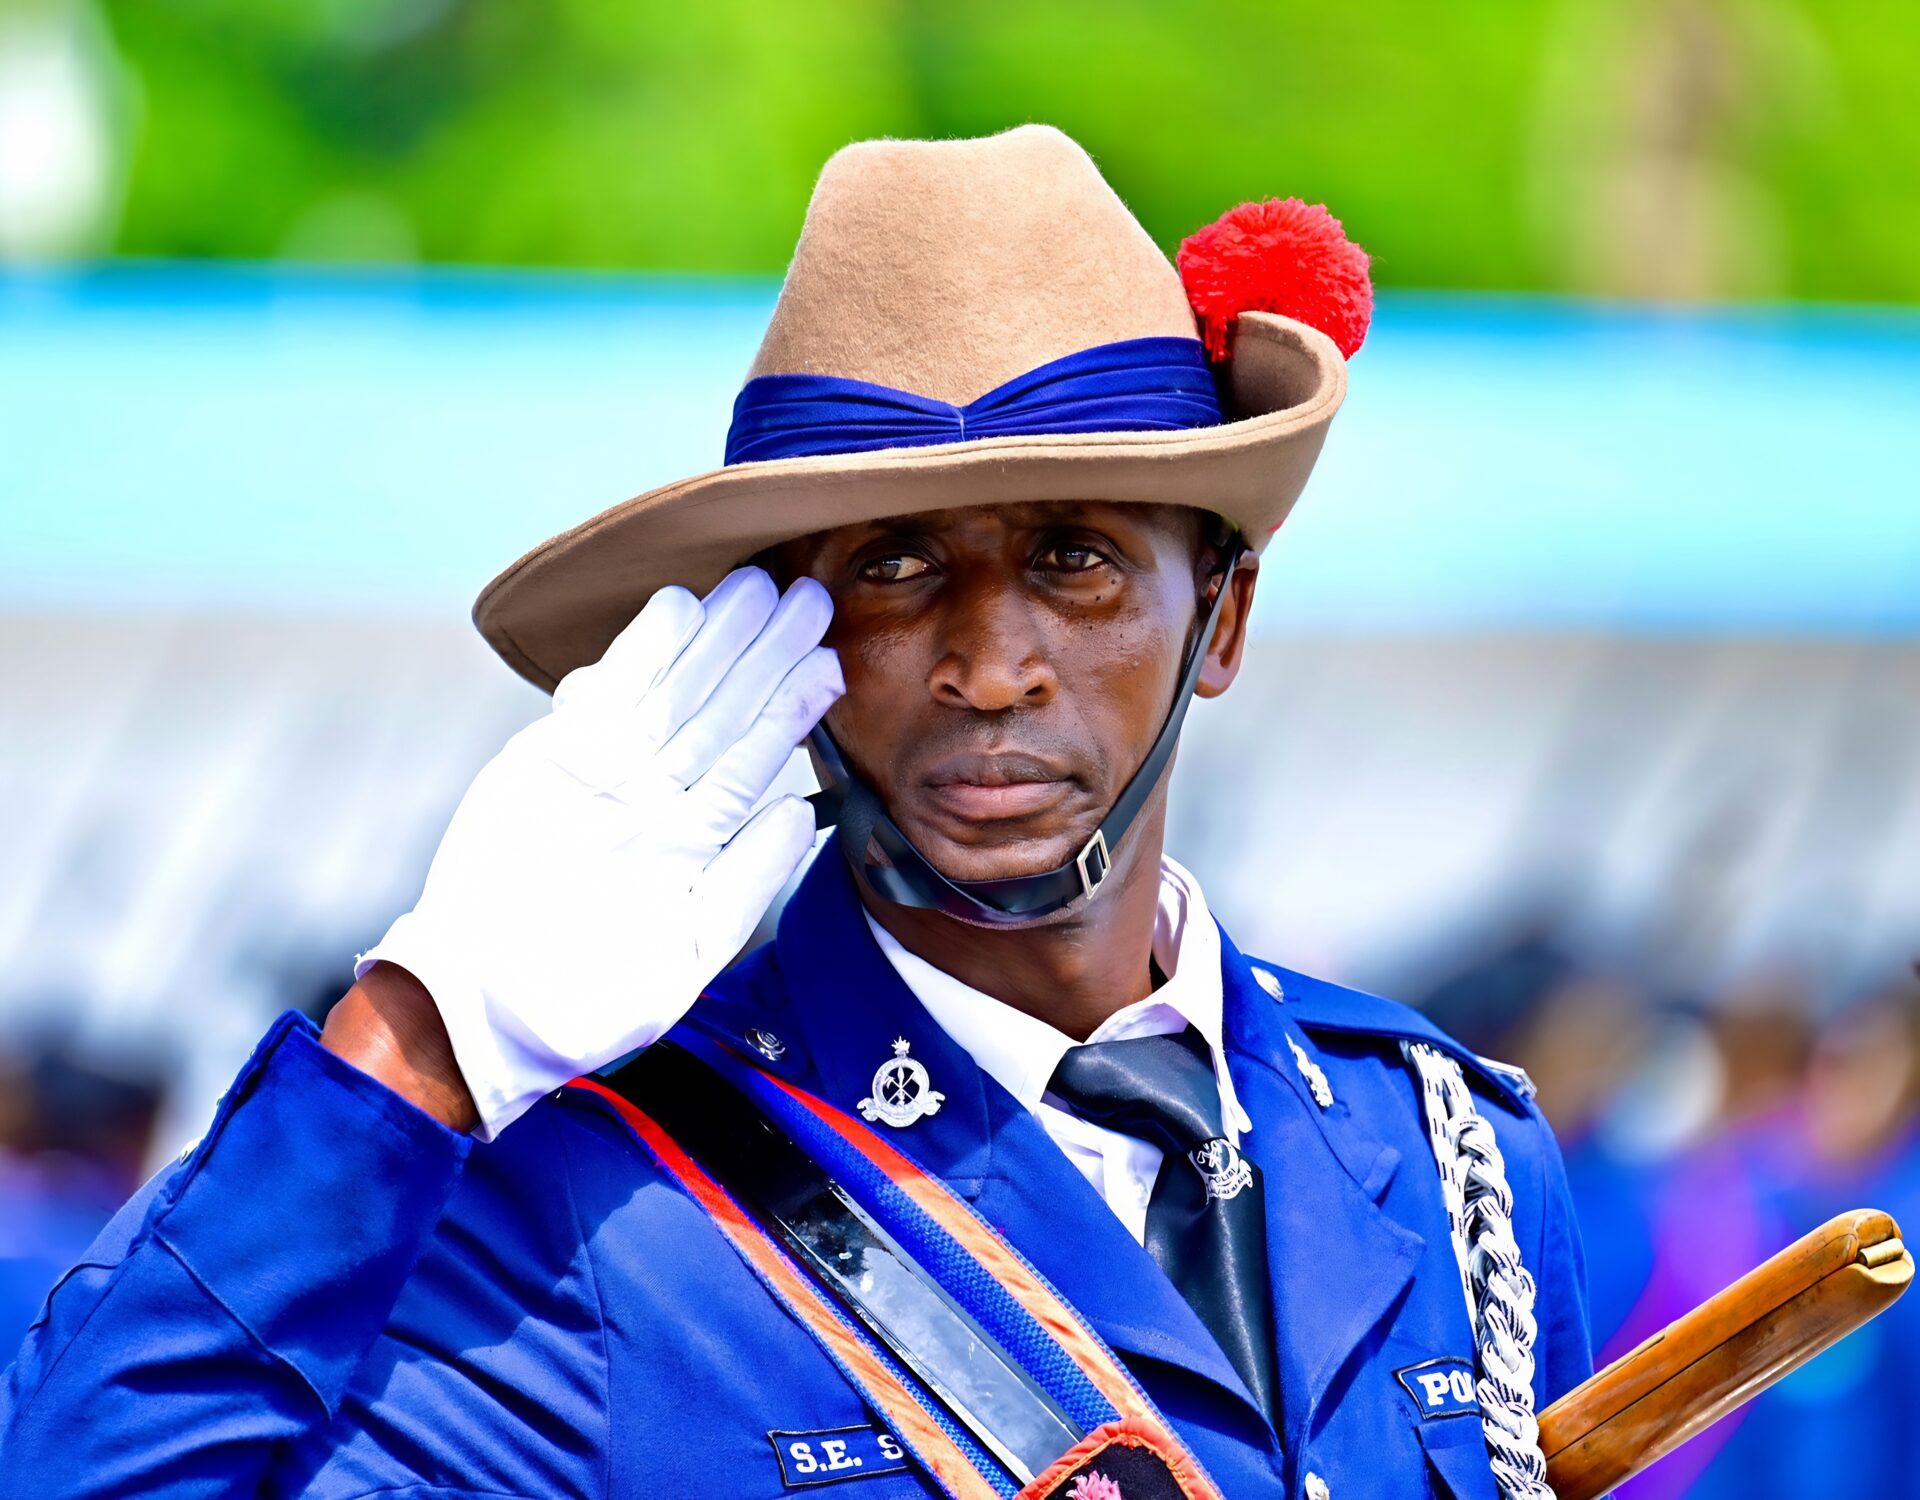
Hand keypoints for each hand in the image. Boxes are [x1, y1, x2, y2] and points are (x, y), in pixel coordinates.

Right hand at [354, 567, 841, 1137]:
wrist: (474, 1010)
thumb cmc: (581, 1006)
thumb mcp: (683, 962)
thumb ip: (744, 887)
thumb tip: (804, 816)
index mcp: (693, 847)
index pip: (752, 764)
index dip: (790, 711)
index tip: (829, 662)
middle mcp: (656, 802)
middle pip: (722, 715)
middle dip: (765, 656)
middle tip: (809, 597)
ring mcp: (604, 777)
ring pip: (673, 695)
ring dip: (716, 642)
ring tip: (759, 589)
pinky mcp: (549, 760)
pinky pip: (606, 697)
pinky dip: (640, 652)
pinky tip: (680, 608)